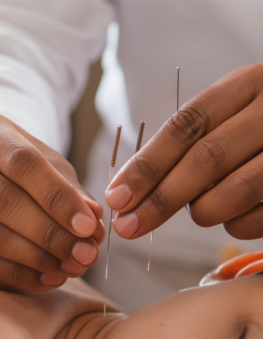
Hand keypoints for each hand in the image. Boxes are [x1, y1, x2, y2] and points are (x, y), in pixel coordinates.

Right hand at [0, 113, 104, 290]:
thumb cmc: (17, 165)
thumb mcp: (45, 164)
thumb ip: (69, 190)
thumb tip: (93, 220)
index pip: (21, 163)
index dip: (57, 198)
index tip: (87, 226)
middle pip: (0, 200)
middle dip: (49, 234)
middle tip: (84, 255)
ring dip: (33, 259)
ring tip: (69, 269)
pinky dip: (13, 274)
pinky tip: (45, 279)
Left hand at [105, 63, 262, 240]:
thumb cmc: (257, 126)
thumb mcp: (230, 112)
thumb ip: (191, 141)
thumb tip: (133, 188)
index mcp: (245, 87)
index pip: (185, 127)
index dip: (146, 166)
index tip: (116, 197)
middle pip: (206, 159)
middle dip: (160, 199)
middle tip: (127, 226)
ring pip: (235, 191)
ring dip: (202, 211)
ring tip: (199, 211)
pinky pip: (257, 218)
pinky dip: (233, 225)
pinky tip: (232, 216)